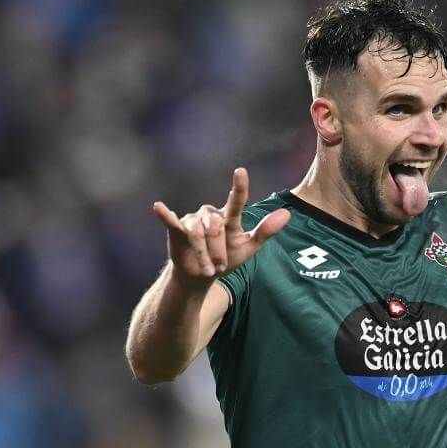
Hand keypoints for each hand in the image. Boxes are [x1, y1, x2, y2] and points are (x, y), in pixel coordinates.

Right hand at [153, 168, 289, 286]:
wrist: (203, 276)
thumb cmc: (227, 259)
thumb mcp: (249, 248)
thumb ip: (266, 231)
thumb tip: (287, 214)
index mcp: (229, 217)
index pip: (236, 200)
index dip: (239, 187)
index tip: (241, 172)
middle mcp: (211, 214)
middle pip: (216, 228)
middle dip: (218, 250)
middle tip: (220, 266)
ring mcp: (193, 219)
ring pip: (198, 234)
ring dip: (203, 254)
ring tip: (207, 269)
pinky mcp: (177, 228)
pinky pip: (171, 221)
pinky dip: (165, 215)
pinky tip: (158, 207)